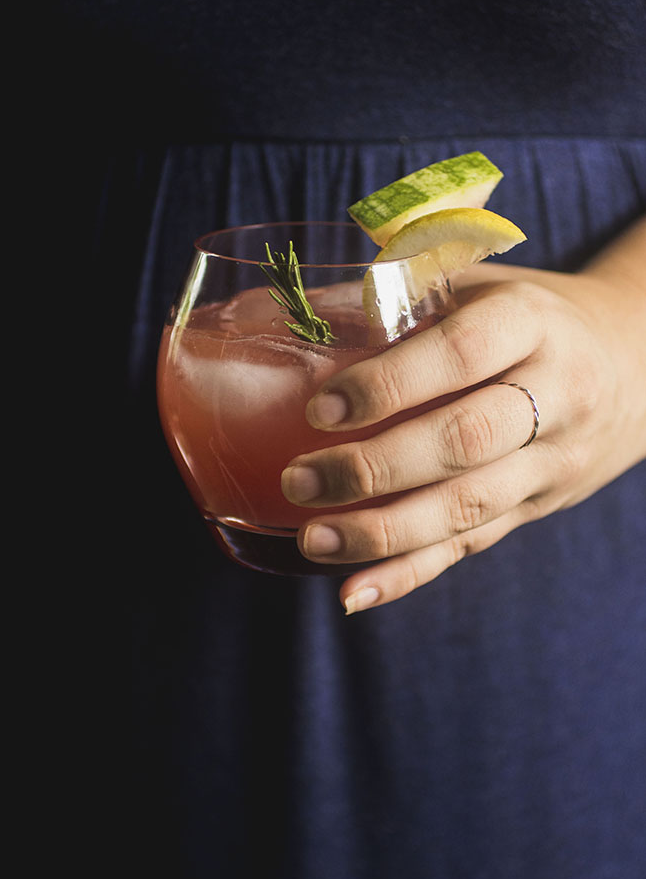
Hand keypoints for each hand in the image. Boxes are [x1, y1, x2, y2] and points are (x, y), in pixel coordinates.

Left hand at [281, 219, 645, 612]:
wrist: (632, 361)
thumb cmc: (527, 316)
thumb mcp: (477, 285)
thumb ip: (389, 297)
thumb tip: (270, 315)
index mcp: (531, 322)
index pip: (462, 355)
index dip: (391, 383)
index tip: (321, 408)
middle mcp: (554, 394)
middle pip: (466, 441)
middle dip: (376, 468)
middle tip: (299, 481)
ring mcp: (551, 460)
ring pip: (469, 507)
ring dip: (385, 534)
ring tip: (313, 540)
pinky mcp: (537, 506)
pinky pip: (472, 545)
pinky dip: (410, 573)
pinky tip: (355, 593)